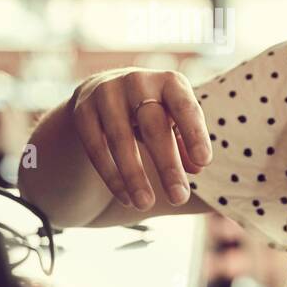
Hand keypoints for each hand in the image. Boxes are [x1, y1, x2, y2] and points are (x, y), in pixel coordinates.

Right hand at [70, 69, 211, 211]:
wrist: (105, 91)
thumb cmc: (153, 112)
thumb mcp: (175, 121)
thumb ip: (186, 142)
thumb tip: (196, 167)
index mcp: (169, 82)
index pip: (184, 106)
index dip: (194, 133)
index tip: (203, 162)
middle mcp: (137, 82)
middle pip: (153, 125)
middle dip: (167, 164)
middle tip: (178, 198)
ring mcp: (106, 94)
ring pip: (120, 138)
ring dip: (134, 175)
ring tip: (145, 204)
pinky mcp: (82, 110)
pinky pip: (96, 147)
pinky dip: (111, 175)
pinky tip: (126, 198)